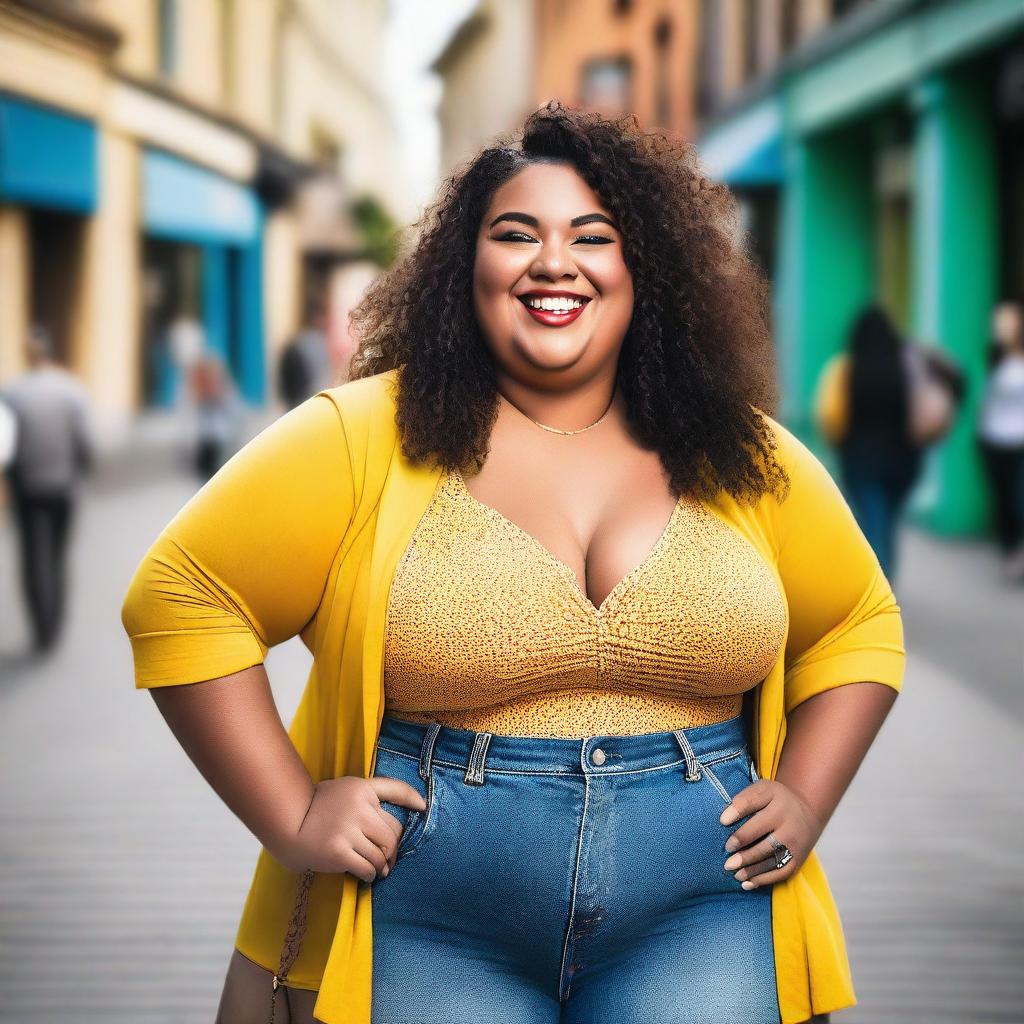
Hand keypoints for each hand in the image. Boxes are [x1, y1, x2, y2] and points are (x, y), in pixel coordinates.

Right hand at [272, 775, 426, 883]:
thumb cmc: (319, 808)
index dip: (412, 798)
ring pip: (381, 854)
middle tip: (390, 860)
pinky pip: (367, 868)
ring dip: (382, 866)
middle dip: (393, 850)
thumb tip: (403, 816)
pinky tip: (366, 875)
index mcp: (361, 788)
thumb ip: (369, 798)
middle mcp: (358, 807)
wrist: (288, 825)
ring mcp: (348, 830)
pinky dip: (370, 875)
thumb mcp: (345, 790)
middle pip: (392, 834)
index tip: (423, 807)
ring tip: (378, 870)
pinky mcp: (339, 852)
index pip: (394, 790)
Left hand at [718, 778, 823, 888]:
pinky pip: (781, 872)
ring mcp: (795, 844)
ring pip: (772, 860)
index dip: (737, 813)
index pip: (754, 805)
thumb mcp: (763, 790)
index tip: (722, 822)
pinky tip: (747, 883)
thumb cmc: (776, 800)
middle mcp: (788, 824)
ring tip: (733, 872)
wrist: (808, 810)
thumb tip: (724, 819)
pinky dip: (763, 879)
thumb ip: (744, 799)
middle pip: (765, 842)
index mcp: (777, 802)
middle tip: (727, 861)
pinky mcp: (798, 859)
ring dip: (752, 869)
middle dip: (745, 853)